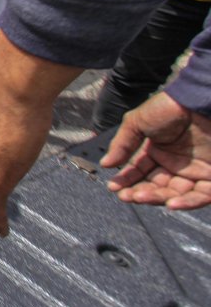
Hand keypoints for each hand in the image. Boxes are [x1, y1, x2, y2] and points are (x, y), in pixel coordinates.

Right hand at [101, 91, 210, 209]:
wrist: (197, 102)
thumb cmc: (169, 108)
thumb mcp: (137, 122)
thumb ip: (122, 144)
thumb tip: (105, 164)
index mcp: (156, 152)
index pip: (139, 172)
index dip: (126, 180)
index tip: (114, 187)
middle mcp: (174, 164)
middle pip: (155, 186)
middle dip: (140, 192)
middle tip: (126, 196)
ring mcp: (193, 172)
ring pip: (175, 195)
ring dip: (157, 199)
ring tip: (140, 197)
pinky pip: (200, 196)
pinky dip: (187, 203)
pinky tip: (170, 204)